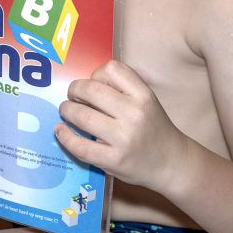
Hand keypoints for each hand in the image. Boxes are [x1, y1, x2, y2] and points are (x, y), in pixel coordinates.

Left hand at [56, 60, 189, 192]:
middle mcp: (134, 114)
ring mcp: (124, 139)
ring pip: (82, 116)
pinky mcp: (114, 160)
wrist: (171, 163)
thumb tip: (83, 85)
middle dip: (74, 90)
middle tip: (72, 96)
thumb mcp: (146, 100)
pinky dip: (65, 137)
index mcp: (143, 95)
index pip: (111, 69)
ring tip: (66, 111)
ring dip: (67, 110)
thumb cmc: (153, 127)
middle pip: (91, 90)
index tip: (93, 84)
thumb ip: (121, 89)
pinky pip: (81, 146)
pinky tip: (61, 131)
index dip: (96, 74)